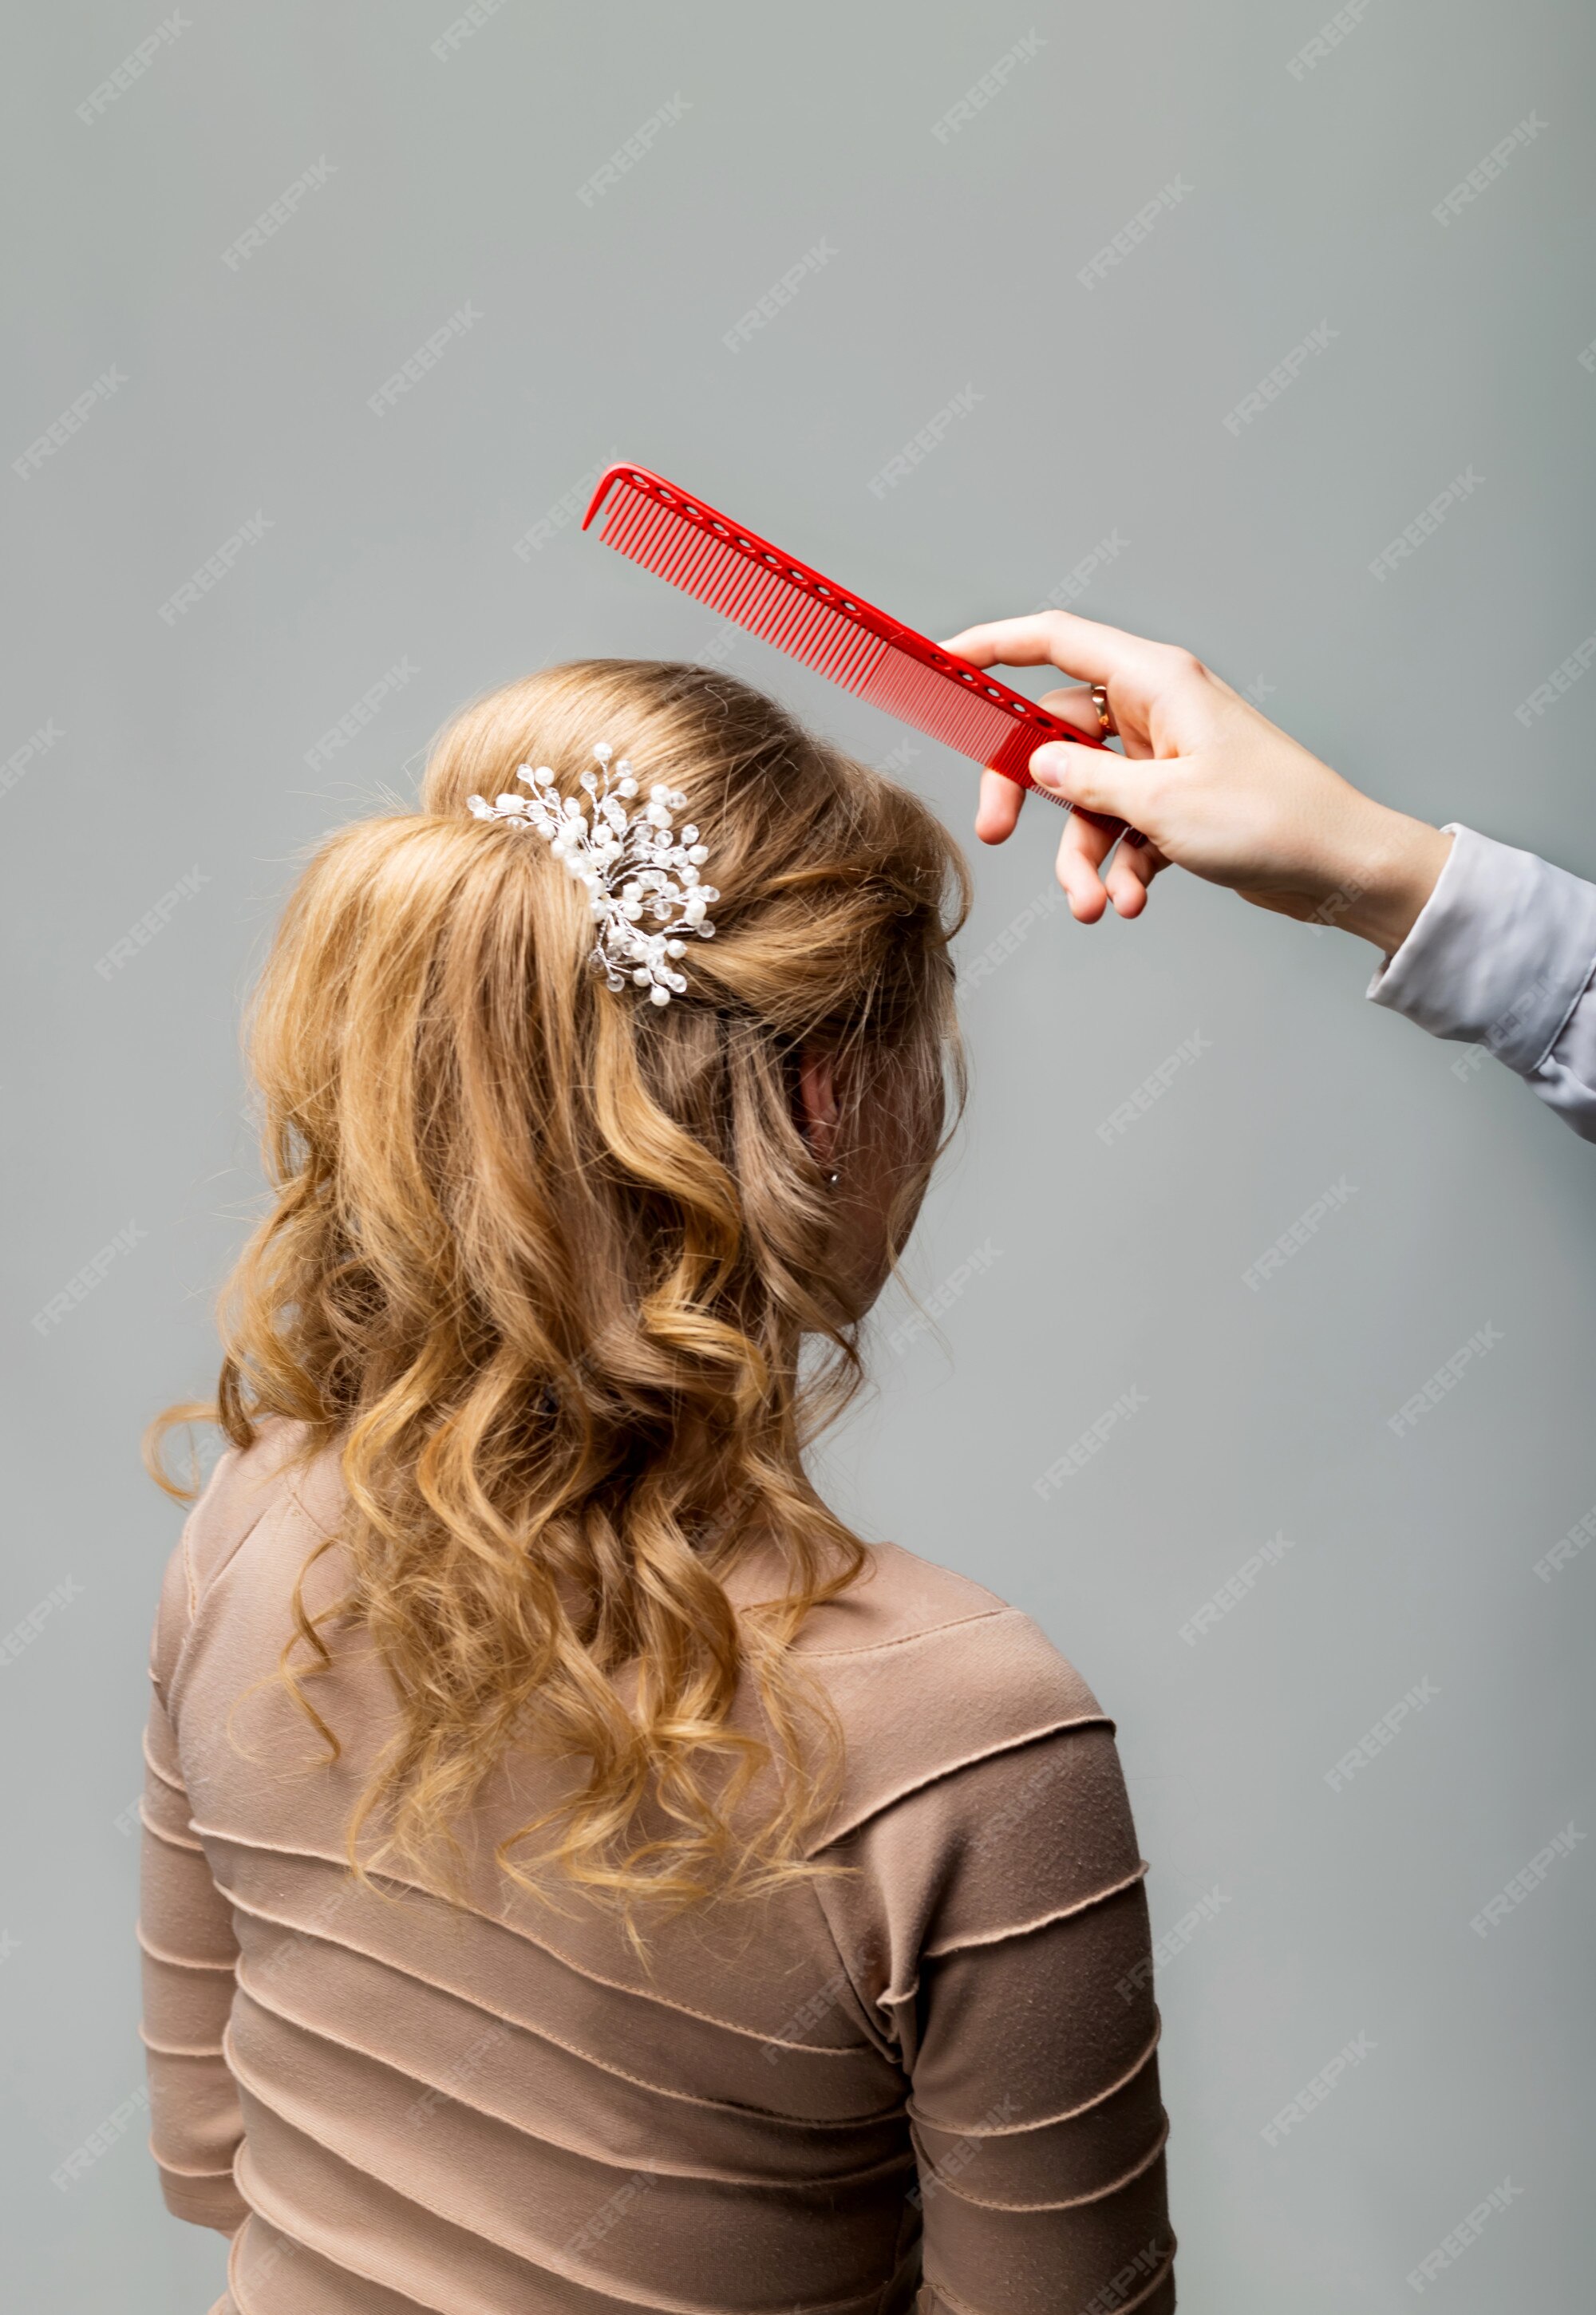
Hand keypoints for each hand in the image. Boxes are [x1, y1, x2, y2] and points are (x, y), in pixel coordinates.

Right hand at [939, 611, 1452, 952]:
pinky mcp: (1176, 805)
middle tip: (996, 833)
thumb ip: (1086, 781)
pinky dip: (1119, 868)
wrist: (1341, 868)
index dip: (991, 647)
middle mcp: (1155, 712)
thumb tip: (1035, 763)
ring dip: (1080, 857)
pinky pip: (1121, 830)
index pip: (1053, 641)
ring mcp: (1164, 759)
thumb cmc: (1271, 818)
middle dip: (1025, 790)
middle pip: (1053, 735)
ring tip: (1093, 907)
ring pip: (1085, 798)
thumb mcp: (1161, 802)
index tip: (940, 664)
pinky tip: (1133, 901)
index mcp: (1154, 681)